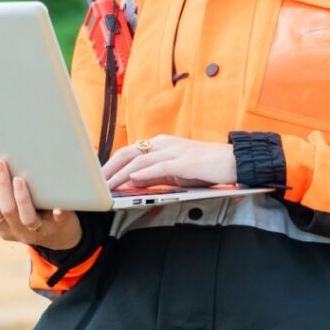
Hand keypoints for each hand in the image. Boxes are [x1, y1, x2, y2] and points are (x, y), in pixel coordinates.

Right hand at [0, 158, 81, 249]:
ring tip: (18, 179)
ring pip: (26, 217)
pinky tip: (57, 206)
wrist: (60, 236)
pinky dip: (57, 213)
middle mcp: (19, 232)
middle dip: (0, 185)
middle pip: (5, 210)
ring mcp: (39, 231)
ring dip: (21, 198)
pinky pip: (58, 221)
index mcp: (3, 228)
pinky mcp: (60, 226)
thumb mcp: (7, 220)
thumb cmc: (29, 218)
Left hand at [103, 135, 236, 189]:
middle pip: (129, 152)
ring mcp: (174, 151)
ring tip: (109, 185)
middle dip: (110, 168)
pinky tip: (133, 178)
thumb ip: (155, 176)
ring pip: (141, 159)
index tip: (98, 178)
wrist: (234, 162)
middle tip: (95, 183)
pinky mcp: (185, 161)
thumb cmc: (207, 167)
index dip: (111, 164)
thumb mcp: (175, 173)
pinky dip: (145, 172)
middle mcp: (164, 144)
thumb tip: (132, 181)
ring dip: (122, 173)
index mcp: (161, 145)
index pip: (130, 152)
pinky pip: (161, 165)